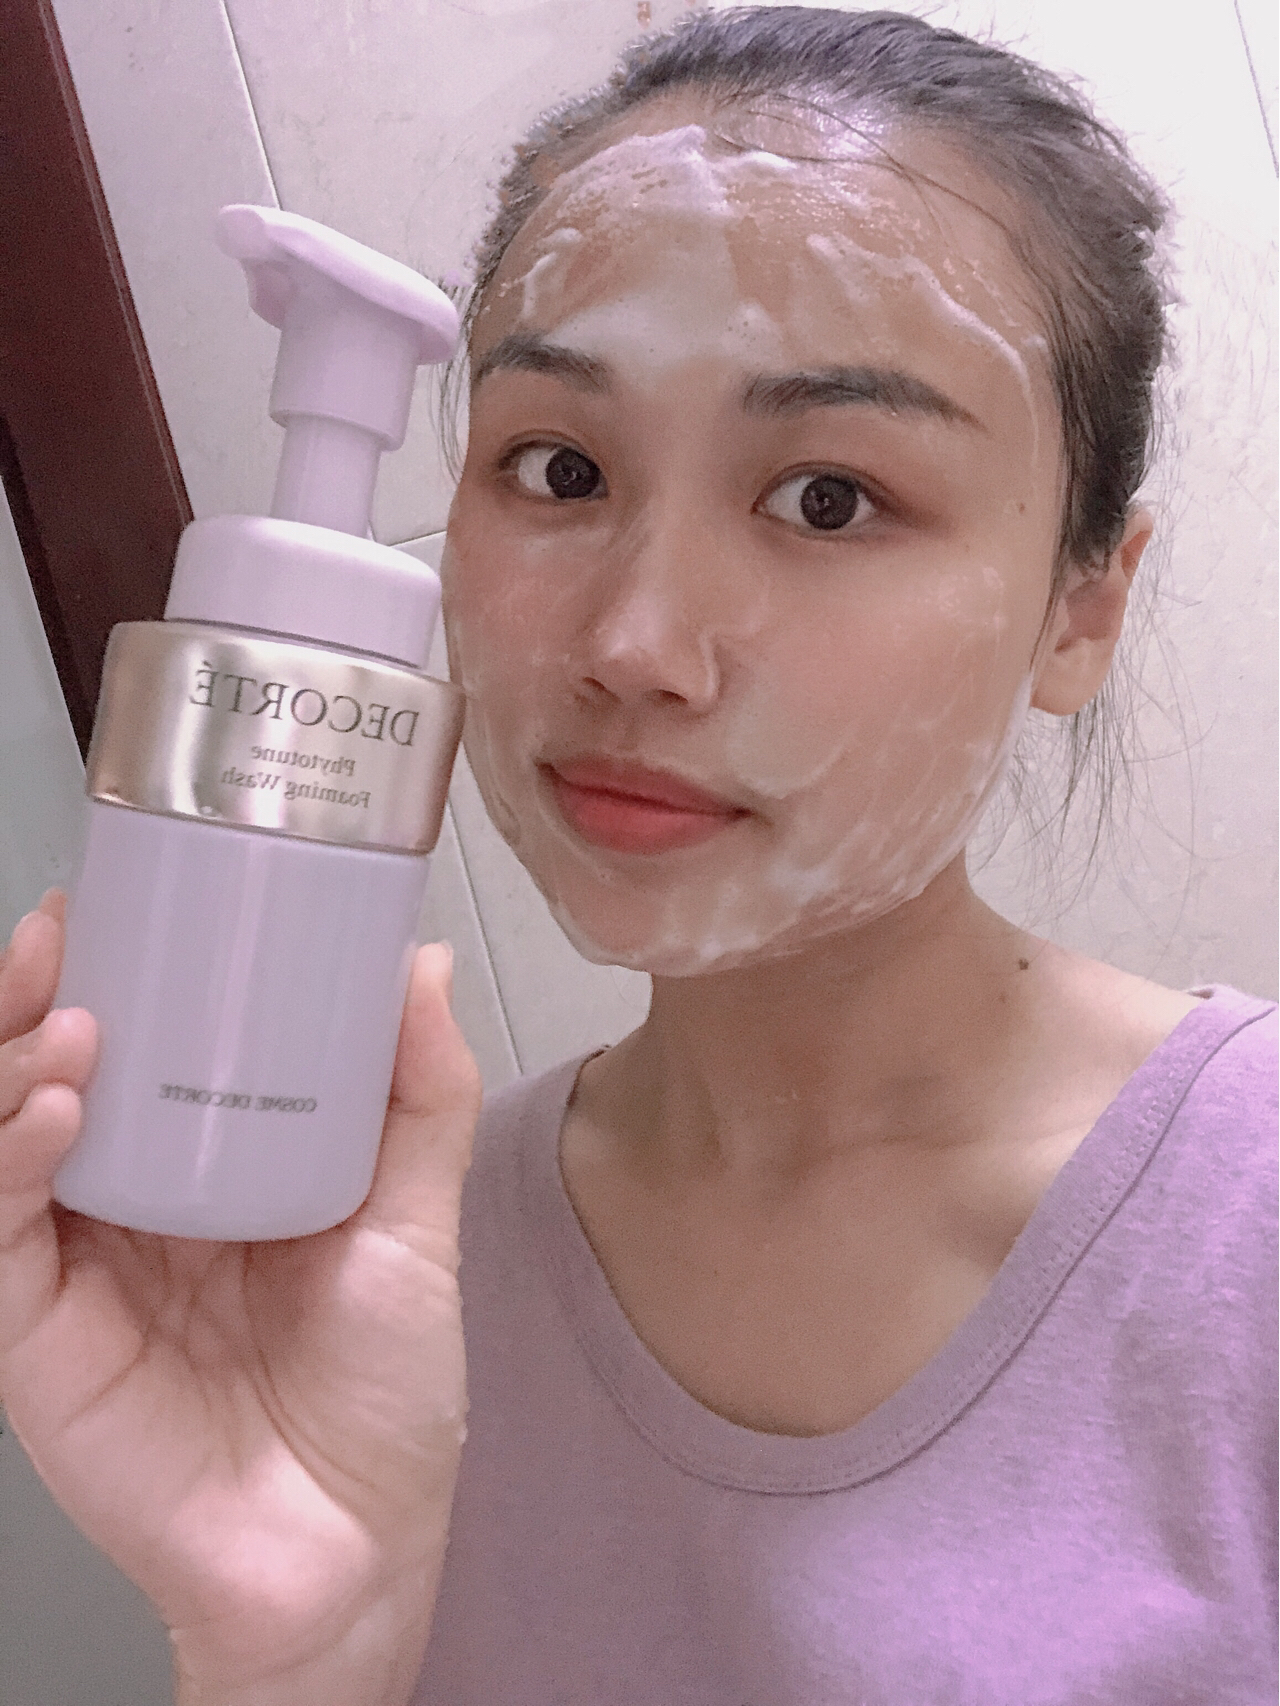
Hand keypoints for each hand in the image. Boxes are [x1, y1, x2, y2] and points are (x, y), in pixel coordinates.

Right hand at [0, 891, 481, 1704]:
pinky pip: (0, 1231)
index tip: (121, 901)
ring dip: (15, 1064)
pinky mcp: (41, 1336)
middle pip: (50, 1078)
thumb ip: (421, 1097)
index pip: (139, 1049)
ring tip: (70, 1021)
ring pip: (4, 1140)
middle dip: (38, 998)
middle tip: (64, 935)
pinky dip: (10, 1160)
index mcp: (211, 1168)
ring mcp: (79, 1268)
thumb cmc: (384, 1396)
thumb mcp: (416, 1223)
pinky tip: (55, 1110)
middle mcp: (133, 1206)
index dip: (114, 973)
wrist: (356, 1545)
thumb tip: (416, 964)